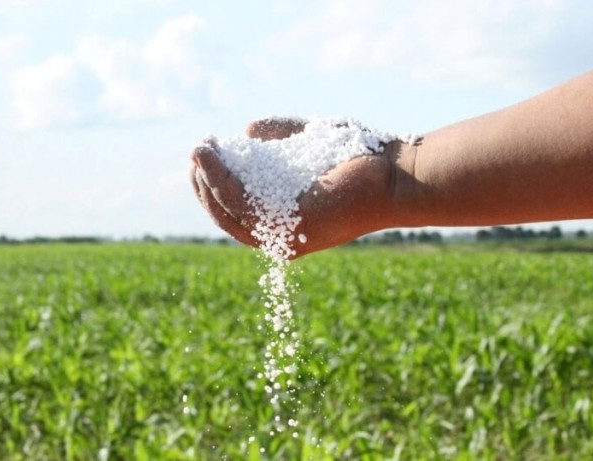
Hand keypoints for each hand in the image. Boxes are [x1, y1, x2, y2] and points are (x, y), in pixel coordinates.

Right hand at [190, 118, 413, 258]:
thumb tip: (248, 131)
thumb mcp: (308, 142)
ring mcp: (286, 236)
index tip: (205, 158)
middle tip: (195, 154)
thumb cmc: (361, 158)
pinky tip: (209, 155)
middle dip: (204, 186)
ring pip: (228, 211)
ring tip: (197, 151)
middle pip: (227, 216)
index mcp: (288, 223)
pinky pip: (241, 203)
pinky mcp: (291, 227)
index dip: (215, 187)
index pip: (239, 213)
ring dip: (205, 180)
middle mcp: (284, 237)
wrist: (397, 173)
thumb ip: (280, 136)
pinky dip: (218, 178)